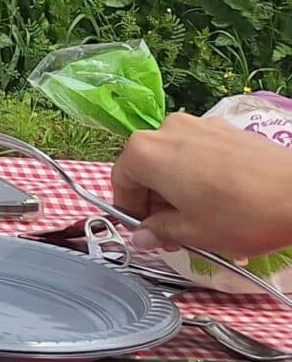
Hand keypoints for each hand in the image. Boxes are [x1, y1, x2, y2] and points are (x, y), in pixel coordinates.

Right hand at [109, 114, 291, 260]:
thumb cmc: (241, 214)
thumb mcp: (192, 233)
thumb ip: (158, 232)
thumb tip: (143, 236)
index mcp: (145, 152)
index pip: (120, 182)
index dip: (129, 211)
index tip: (145, 231)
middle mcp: (166, 130)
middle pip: (147, 167)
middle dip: (155, 199)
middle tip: (173, 230)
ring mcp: (199, 124)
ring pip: (174, 159)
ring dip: (178, 186)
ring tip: (201, 216)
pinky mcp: (227, 128)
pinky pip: (200, 151)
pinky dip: (201, 173)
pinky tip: (223, 198)